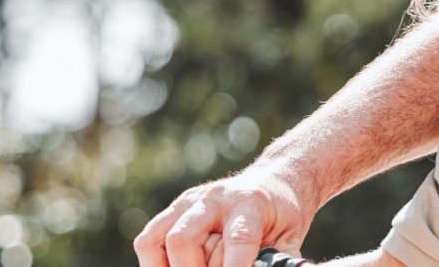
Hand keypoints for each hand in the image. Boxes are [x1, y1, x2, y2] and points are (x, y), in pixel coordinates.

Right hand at [134, 170, 314, 266]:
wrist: (274, 181)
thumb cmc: (282, 215)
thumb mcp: (290, 237)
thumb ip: (279, 260)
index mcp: (249, 203)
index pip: (237, 239)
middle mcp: (213, 199)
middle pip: (183, 240)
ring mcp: (188, 202)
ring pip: (156, 239)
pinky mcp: (174, 210)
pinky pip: (148, 240)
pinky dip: (155, 263)